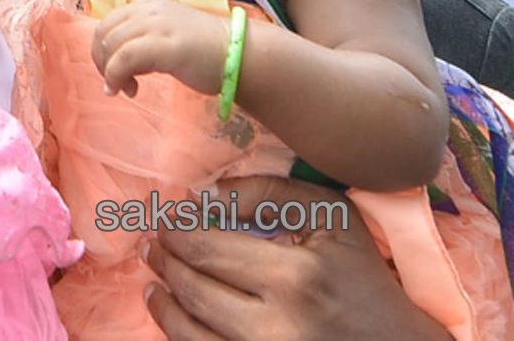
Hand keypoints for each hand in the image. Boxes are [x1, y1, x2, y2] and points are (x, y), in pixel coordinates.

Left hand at [91, 0, 227, 97]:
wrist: (240, 55)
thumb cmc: (208, 46)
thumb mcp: (175, 22)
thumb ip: (152, 15)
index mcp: (148, 3)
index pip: (108, 22)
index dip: (102, 48)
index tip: (113, 69)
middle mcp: (148, 8)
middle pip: (104, 33)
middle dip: (102, 61)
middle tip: (116, 82)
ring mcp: (155, 25)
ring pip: (111, 46)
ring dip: (110, 72)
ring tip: (124, 88)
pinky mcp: (163, 45)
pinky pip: (124, 59)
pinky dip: (117, 77)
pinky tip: (129, 90)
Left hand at [144, 176, 451, 340]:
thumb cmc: (363, 277)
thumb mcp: (332, 218)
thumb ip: (268, 192)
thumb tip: (203, 194)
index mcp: (295, 277)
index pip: (205, 247)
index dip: (175, 229)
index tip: (167, 217)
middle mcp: (276, 327)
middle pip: (191, 287)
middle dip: (163, 260)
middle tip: (154, 244)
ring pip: (187, 331)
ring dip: (162, 301)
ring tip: (155, 281)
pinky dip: (180, 333)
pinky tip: (175, 314)